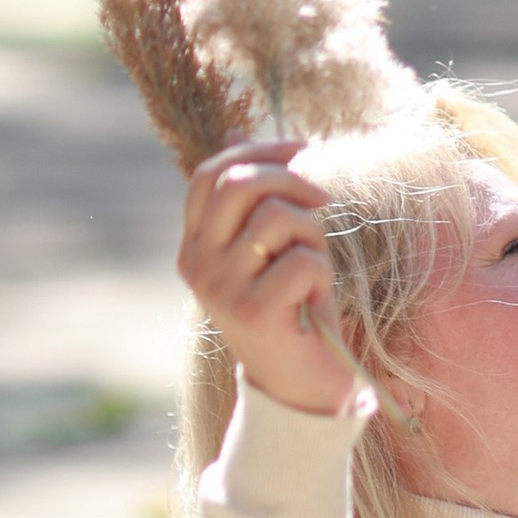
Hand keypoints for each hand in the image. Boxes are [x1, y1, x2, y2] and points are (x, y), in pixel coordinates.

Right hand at [178, 140, 359, 420]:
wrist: (301, 386)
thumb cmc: (293, 309)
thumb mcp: (269, 246)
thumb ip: (252, 200)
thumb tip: (234, 131)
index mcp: (194, 245)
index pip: (210, 174)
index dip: (259, 150)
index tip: (303, 148)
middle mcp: (196, 264)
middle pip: (239, 183)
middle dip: (292, 180)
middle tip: (323, 200)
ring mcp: (220, 289)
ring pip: (277, 218)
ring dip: (312, 235)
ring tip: (314, 269)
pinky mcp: (252, 312)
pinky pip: (302, 260)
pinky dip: (322, 273)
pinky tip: (314, 302)